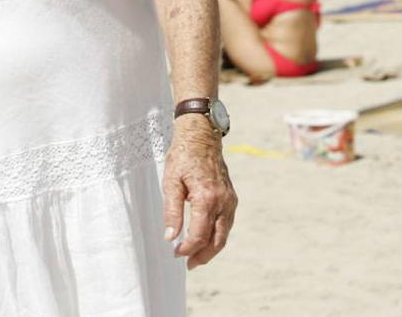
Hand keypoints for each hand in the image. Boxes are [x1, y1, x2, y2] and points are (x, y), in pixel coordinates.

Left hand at [162, 116, 237, 269]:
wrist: (201, 137)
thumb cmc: (183, 157)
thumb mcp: (171, 183)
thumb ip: (171, 211)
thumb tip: (170, 237)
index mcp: (206, 199)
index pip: (199, 235)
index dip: (187, 248)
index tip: (175, 252)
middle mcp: (223, 202)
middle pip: (217, 240)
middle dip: (202, 256)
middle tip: (188, 264)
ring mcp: (230, 200)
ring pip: (224, 234)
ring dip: (211, 248)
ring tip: (196, 256)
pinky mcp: (231, 198)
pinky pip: (227, 223)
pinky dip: (217, 235)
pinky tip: (205, 238)